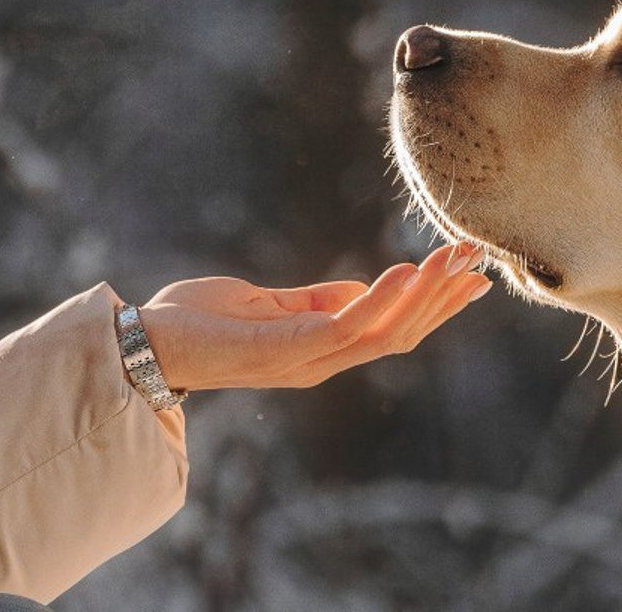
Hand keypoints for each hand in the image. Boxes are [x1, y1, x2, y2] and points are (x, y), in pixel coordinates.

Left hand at [138, 242, 490, 392]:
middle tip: (478, 261)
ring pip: (383, 333)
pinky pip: (344, 327)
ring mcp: (304, 360)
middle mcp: (320, 361)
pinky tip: (402, 271)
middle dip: (442, 299)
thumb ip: (312, 300)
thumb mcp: (264, 302)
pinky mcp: (283, 351)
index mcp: (319, 348)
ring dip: (422, 295)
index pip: (393, 331)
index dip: (435, 306)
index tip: (472, 276)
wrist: (143, 342)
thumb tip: (361, 290)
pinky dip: (379, 301)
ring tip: (452, 260)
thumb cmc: (198, 320)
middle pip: (400, 335)